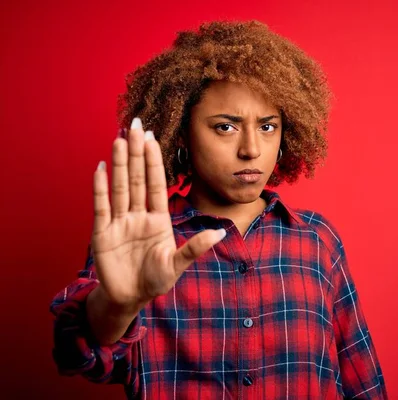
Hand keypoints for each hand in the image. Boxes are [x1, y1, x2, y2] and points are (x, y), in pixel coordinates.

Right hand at [91, 117, 225, 311]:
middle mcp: (138, 215)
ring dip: (120, 164)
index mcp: (158, 219)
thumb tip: (221, 233)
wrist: (130, 298)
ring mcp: (119, 222)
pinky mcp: (102, 233)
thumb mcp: (177, 264)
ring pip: (120, 187)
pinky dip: (100, 188)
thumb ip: (195, 247)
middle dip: (137, 153)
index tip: (154, 139)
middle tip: (136, 126)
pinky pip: (101, 207)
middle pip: (137, 178)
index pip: (156, 184)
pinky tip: (101, 168)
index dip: (155, 162)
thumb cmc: (155, 280)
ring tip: (119, 139)